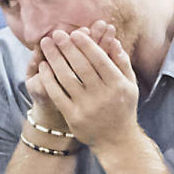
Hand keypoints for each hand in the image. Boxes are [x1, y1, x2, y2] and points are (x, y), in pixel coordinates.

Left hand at [36, 28, 140, 153]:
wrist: (116, 141)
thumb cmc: (123, 108)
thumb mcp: (129, 85)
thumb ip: (122, 62)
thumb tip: (114, 40)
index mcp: (118, 84)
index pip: (99, 59)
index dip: (86, 44)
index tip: (74, 32)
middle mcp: (103, 95)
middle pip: (81, 66)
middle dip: (67, 47)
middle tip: (56, 33)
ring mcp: (87, 107)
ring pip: (66, 77)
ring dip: (54, 58)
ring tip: (46, 44)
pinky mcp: (73, 117)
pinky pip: (57, 94)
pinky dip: (48, 78)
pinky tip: (43, 66)